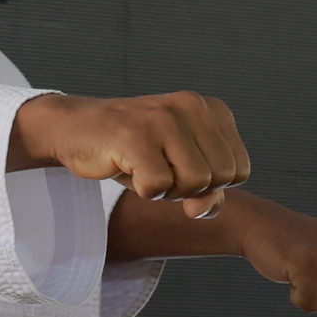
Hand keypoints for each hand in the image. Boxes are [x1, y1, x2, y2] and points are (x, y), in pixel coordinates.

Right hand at [10, 91, 249, 205]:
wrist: (75, 128)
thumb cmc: (134, 150)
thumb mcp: (180, 171)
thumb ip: (208, 194)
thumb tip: (203, 209)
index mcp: (212, 109)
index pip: (240, 171)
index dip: (211, 184)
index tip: (178, 165)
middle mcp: (192, 106)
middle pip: (219, 179)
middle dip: (189, 188)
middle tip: (157, 167)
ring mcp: (163, 118)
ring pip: (194, 184)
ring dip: (167, 190)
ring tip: (144, 167)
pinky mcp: (135, 135)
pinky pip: (159, 187)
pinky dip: (143, 190)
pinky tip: (126, 166)